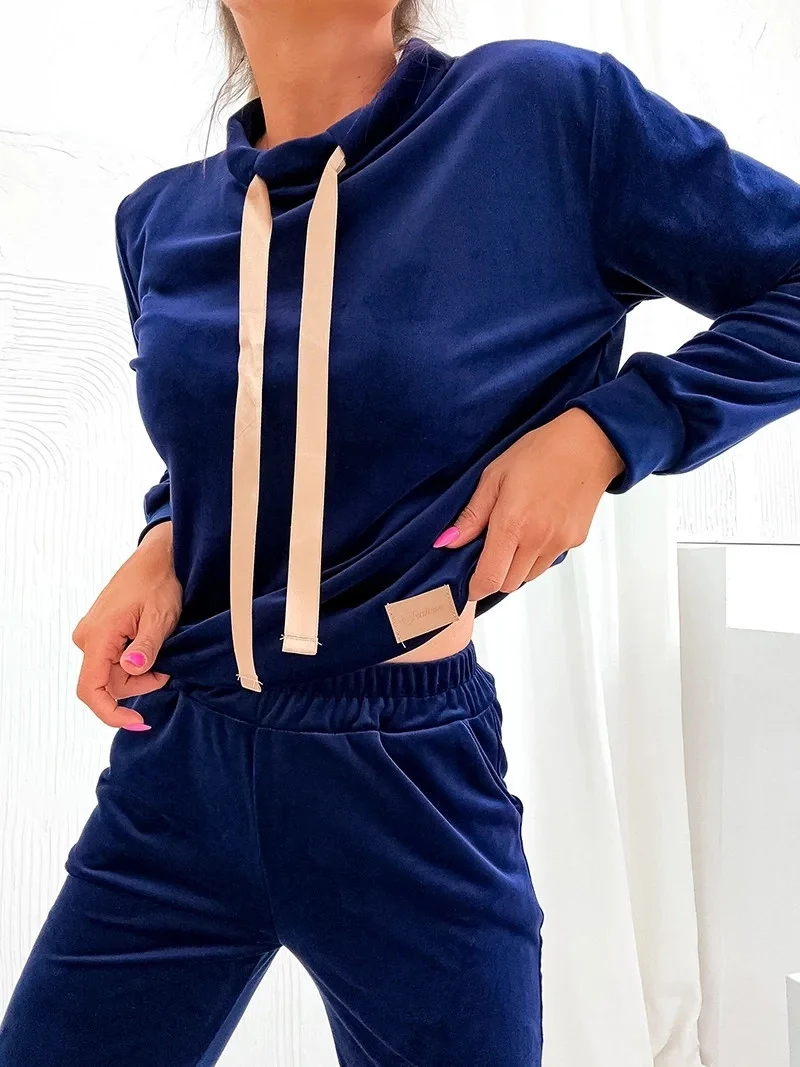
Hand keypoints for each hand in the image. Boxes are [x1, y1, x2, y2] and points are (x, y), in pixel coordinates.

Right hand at [71, 521, 181, 728]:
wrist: (156, 558)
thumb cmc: (159, 583)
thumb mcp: (160, 617)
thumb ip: (147, 647)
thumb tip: (132, 668)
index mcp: (97, 637)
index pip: (91, 690)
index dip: (111, 713)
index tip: (137, 720)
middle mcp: (87, 638)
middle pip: (108, 684)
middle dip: (140, 683)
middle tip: (169, 666)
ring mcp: (92, 635)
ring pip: (113, 673)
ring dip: (141, 671)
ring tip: (162, 646)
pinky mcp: (101, 632)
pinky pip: (114, 659)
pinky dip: (136, 660)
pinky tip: (152, 644)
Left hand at [433, 409, 625, 600]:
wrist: (589, 445)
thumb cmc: (540, 452)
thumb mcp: (495, 476)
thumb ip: (473, 514)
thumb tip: (448, 541)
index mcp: (512, 523)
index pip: (490, 578)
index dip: (476, 588)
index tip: (468, 584)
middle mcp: (537, 540)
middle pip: (508, 583)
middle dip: (494, 575)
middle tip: (489, 551)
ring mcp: (559, 543)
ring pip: (529, 576)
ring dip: (516, 567)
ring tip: (515, 536)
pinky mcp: (575, 541)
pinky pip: (549, 561)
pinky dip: (537, 555)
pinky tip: (537, 527)